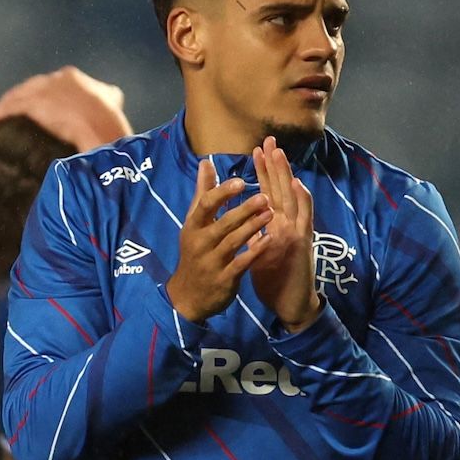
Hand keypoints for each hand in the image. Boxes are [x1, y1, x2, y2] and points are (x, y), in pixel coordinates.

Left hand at [0, 66, 129, 151]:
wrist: (103, 127)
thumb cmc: (108, 119)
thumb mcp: (111, 102)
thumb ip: (105, 96)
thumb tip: (109, 96)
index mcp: (74, 77)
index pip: (51, 83)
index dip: (43, 95)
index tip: (37, 105)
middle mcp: (57, 79)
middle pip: (31, 87)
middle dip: (21, 98)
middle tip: (11, 110)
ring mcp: (44, 91)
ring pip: (18, 96)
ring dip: (6, 106)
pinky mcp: (34, 104)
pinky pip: (11, 108)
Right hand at [163, 157, 268, 323]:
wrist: (188, 296)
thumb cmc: (195, 253)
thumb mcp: (194, 224)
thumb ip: (203, 193)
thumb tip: (206, 163)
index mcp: (192, 227)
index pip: (204, 206)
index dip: (222, 193)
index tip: (241, 181)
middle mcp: (200, 244)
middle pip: (222, 224)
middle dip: (243, 211)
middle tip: (264, 197)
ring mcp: (211, 262)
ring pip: (233, 242)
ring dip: (252, 228)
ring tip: (271, 214)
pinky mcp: (224, 279)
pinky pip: (241, 263)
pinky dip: (254, 251)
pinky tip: (269, 240)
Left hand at [241, 138, 318, 331]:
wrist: (291, 304)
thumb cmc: (276, 279)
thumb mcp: (261, 251)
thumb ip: (257, 232)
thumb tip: (246, 217)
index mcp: (277, 224)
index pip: (270, 193)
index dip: (264, 172)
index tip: (256, 150)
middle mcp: (288, 224)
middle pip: (282, 189)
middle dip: (275, 165)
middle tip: (269, 140)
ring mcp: (297, 231)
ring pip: (293, 198)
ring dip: (287, 175)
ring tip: (280, 153)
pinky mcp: (302, 244)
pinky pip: (303, 220)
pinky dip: (302, 202)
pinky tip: (299, 185)